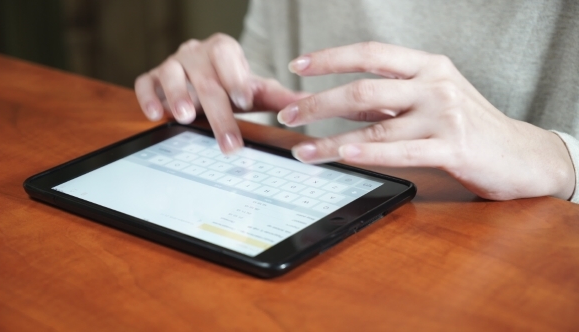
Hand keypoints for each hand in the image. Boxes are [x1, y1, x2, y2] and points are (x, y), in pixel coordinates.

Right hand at [135, 33, 305, 152]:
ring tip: (186, 117)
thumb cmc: (231, 86)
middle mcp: (196, 53)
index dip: (235, 78)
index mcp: (223, 50)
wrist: (205, 81)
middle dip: (218, 113)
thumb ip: (279, 98)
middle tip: (228, 142)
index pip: (228, 57)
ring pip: (171, 74)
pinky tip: (155, 116)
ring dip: (178, 96)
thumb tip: (307, 105)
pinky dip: (148, 97)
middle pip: (206, 79)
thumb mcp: (255, 91)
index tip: (245, 101)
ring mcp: (172, 64)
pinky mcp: (153, 78)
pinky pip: (145, 83)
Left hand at [277, 42, 574, 200]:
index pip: (370, 54)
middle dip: (318, 103)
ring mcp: (444, 115)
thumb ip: (388, 100)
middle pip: (363, 89)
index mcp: (427, 66)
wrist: (520, 154)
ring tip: (302, 150)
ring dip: (330, 139)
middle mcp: (434, 84)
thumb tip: (336, 103)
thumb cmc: (468, 126)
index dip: (331, 58)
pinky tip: (342, 157)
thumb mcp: (430, 100)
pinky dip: (367, 154)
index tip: (298, 65)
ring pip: (374, 125)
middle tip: (287, 114)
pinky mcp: (452, 147)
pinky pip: (399, 150)